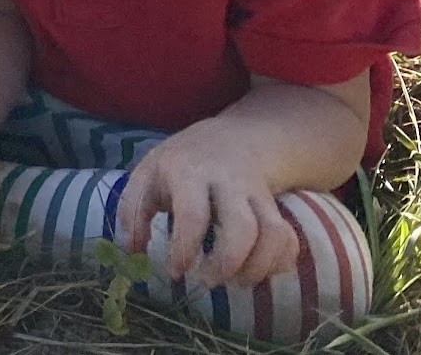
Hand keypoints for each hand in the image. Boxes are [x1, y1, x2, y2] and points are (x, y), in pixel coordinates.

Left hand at [116, 121, 301, 292]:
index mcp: (190, 172)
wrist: (235, 138)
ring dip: (258, 268)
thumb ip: (132, 210)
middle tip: (209, 281)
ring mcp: (257, 195)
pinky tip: (258, 270)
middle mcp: (228, 183)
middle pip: (243, 227)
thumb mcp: (149, 173)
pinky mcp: (277, 208)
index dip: (185, 249)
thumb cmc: (183, 161)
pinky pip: (289, 239)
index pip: (193, 214)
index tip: (175, 272)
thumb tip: (131, 251)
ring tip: (235, 282)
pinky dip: (280, 262)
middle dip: (228, 263)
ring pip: (273, 234)